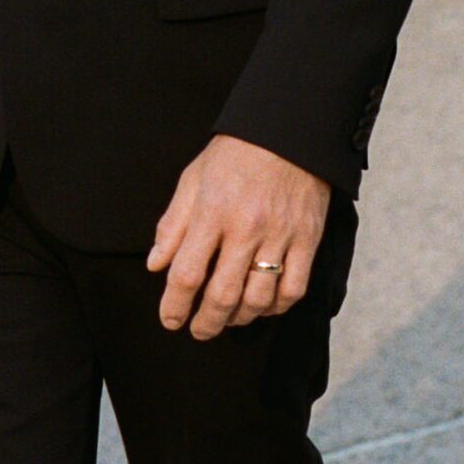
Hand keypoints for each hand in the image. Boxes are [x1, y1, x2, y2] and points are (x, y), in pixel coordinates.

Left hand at [147, 135, 330, 339]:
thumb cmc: (234, 155)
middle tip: (198, 331)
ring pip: (258, 298)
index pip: (187, 272)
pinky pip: (293, 289)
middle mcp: (245, 229)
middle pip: (222, 295)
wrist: (288, 132)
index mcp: (212, 212)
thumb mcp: (193, 180)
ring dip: (239, 318)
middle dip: (206, 323)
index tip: (169, 319)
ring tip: (228, 319)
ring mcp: (280, 236)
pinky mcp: (307, 240)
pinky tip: (263, 306)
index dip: (175, 304)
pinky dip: (276, 307)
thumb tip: (155, 264)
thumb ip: (173, 224)